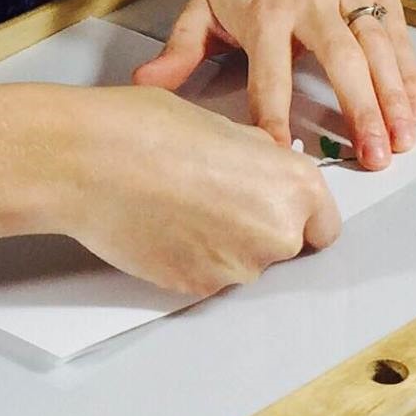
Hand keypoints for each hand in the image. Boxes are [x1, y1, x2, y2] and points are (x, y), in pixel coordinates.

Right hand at [58, 85, 341, 297]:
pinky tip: (162, 226)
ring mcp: (238, 267)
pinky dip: (190, 260)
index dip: (296, 216)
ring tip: (178, 207)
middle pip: (284, 247)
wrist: (91, 161)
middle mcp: (278, 233)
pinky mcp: (198, 289)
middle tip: (211, 198)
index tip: (273, 208)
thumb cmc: (148, 129)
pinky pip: (206, 278)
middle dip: (255, 228)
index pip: (324, 226)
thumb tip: (265, 172)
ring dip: (221, 245)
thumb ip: (259, 160)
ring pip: (242, 264)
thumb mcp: (225, 126)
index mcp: (295, 186)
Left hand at [132, 0, 415, 170]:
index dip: (273, 114)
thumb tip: (147, 83)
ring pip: (377, 50)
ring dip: (393, 98)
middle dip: (359, 111)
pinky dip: (410, 75)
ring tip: (401, 141)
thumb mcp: (202, 5)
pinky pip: (398, 37)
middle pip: (340, 61)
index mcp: (264, 12)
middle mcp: (311, 3)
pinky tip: (414, 110)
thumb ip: (180, 49)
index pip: (269, 73)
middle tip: (370, 156)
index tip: (281, 151)